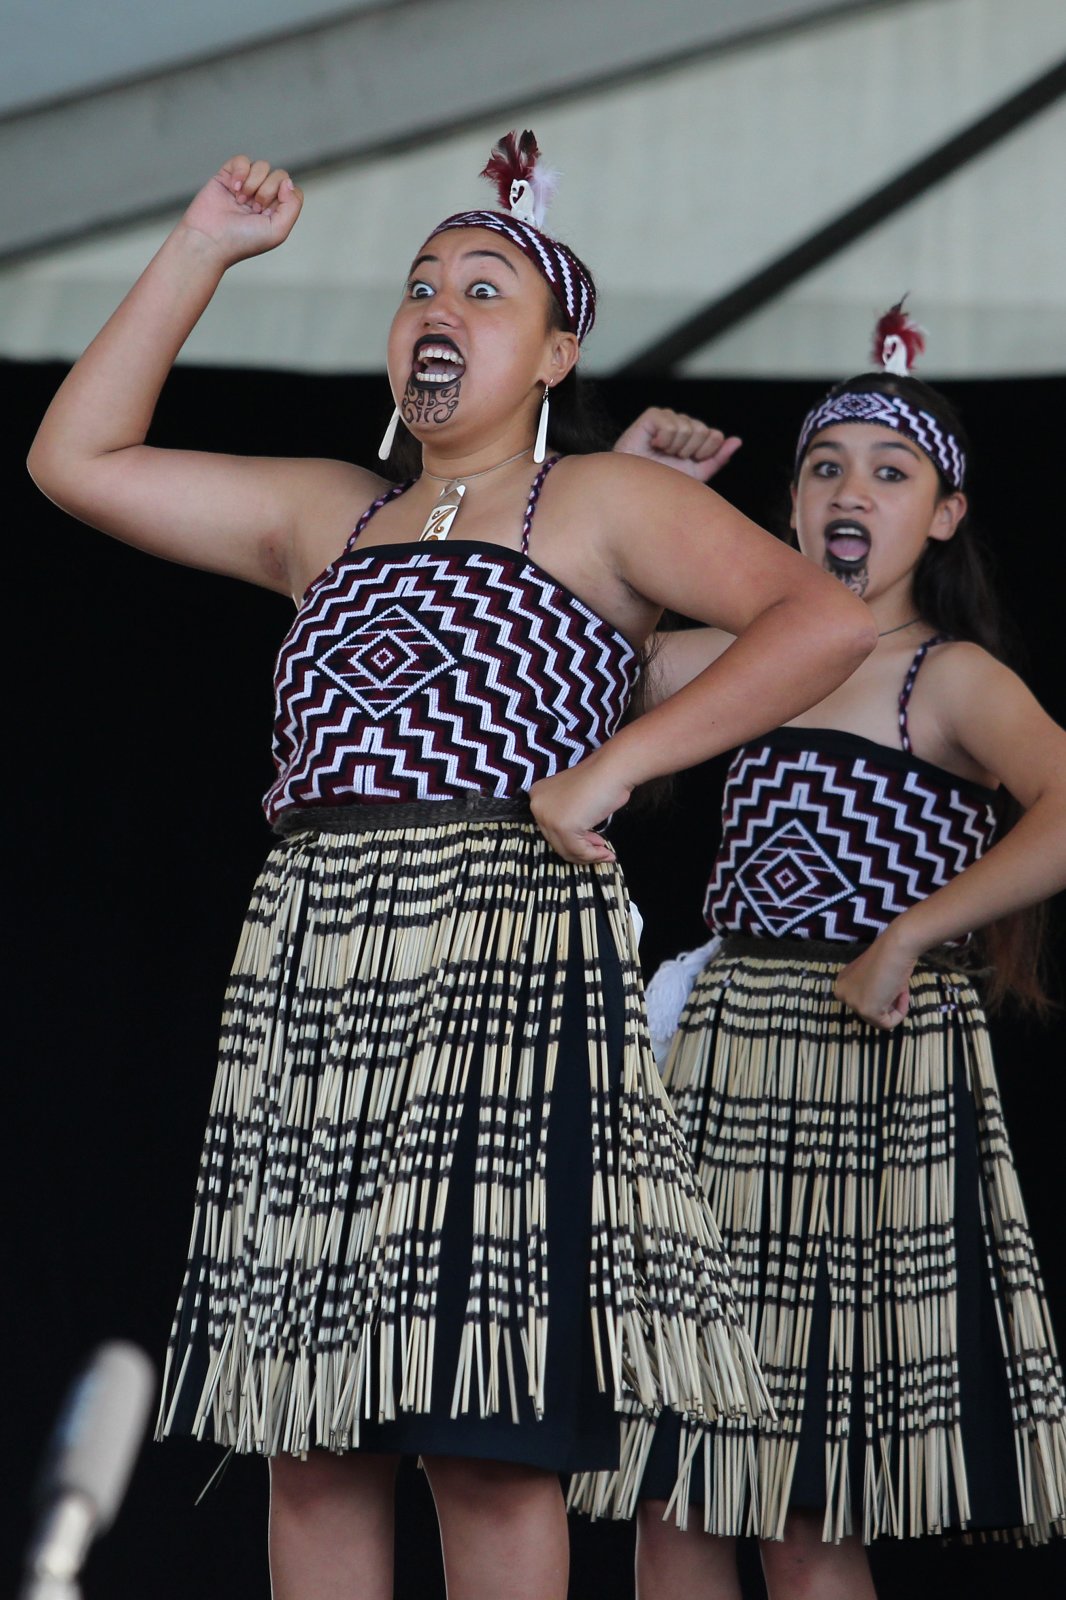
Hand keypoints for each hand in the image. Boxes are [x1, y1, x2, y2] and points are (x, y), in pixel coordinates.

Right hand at [179, 155, 303, 267]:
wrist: (209, 239)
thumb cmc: (242, 241)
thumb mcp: (278, 230)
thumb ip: (293, 206)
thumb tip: (288, 182)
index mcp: (276, 212)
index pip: (292, 190)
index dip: (284, 195)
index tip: (269, 211)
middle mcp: (262, 198)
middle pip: (279, 176)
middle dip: (267, 190)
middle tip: (254, 209)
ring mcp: (245, 186)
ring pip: (262, 166)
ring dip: (253, 183)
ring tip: (240, 201)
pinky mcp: (227, 177)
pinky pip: (242, 160)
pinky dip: (240, 171)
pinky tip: (233, 188)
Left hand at [529, 752, 631, 863]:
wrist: (613, 770)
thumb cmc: (600, 780)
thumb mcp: (575, 800)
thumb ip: (568, 817)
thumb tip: (575, 845)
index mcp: (537, 795)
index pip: (550, 829)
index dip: (572, 839)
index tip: (592, 842)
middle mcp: (537, 806)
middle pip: (556, 841)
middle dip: (580, 849)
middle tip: (600, 848)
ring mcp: (548, 816)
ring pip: (566, 849)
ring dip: (587, 855)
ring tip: (605, 853)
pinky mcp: (563, 826)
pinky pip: (578, 851)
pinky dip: (593, 856)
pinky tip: (607, 853)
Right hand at [613, 407, 741, 482]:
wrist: (635, 488)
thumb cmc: (663, 483)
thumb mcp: (696, 475)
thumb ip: (717, 459)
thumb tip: (737, 440)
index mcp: (695, 437)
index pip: (716, 436)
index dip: (705, 452)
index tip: (689, 462)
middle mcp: (683, 424)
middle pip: (703, 431)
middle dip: (689, 451)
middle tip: (672, 459)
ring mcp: (668, 418)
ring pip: (687, 428)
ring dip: (674, 448)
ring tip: (660, 454)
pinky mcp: (652, 416)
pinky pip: (670, 424)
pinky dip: (663, 440)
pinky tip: (653, 445)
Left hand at [833, 930, 917, 1029]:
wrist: (896, 947)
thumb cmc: (889, 957)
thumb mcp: (873, 977)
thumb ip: (871, 991)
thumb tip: (881, 1003)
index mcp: (842, 984)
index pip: (864, 1002)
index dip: (883, 996)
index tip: (891, 984)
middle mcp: (842, 994)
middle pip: (870, 1013)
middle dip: (888, 1002)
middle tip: (897, 986)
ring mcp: (853, 1003)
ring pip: (879, 1020)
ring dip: (895, 1006)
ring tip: (899, 987)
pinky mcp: (867, 1011)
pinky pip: (887, 1024)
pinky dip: (900, 1013)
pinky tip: (901, 994)